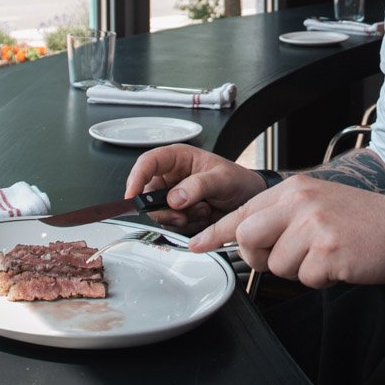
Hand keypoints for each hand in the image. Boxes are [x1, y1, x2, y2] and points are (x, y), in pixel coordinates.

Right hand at [124, 144, 266, 233]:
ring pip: (159, 214)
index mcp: (178, 158)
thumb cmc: (238, 180)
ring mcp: (174, 197)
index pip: (148, 163)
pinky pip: (171, 226)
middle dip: (164, 209)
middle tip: (183, 213)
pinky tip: (203, 218)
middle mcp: (172, 177)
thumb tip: (174, 198)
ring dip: (180, 218)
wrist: (250, 201)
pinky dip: (187, 226)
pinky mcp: (179, 215)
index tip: (134, 196)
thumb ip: (198, 185)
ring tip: (203, 210)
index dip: (136, 178)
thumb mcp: (222, 178)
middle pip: (147, 195)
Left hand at [190, 175, 384, 288]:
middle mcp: (301, 202)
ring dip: (300, 270)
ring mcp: (314, 225)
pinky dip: (321, 280)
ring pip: (277, 265)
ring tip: (326, 255)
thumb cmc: (362, 222)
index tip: (197, 244)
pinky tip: (339, 264)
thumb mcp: (318, 203)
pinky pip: (305, 279)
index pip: (245, 210)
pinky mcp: (328, 251)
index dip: (217, 231)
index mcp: (296, 189)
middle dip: (260, 256)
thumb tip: (247, 236)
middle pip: (250, 237)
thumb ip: (284, 215)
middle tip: (289, 256)